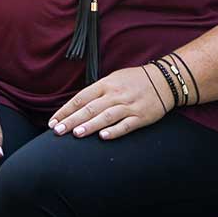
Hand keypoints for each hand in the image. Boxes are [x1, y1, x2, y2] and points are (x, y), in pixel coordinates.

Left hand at [48, 65, 169, 140]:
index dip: (66, 110)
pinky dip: (115, 131)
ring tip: (76, 134)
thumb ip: (97, 91)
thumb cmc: (135, 80)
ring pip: (106, 116)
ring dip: (90, 125)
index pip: (81, 97)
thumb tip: (77, 105)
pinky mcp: (141, 116)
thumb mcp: (114, 79)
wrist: (164, 80)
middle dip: (72, 120)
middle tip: (57, 131)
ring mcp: (128, 105)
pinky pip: (126, 125)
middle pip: (90, 108)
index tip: (53, 121)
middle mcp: (115, 94)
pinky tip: (103, 137)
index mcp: (106, 84)